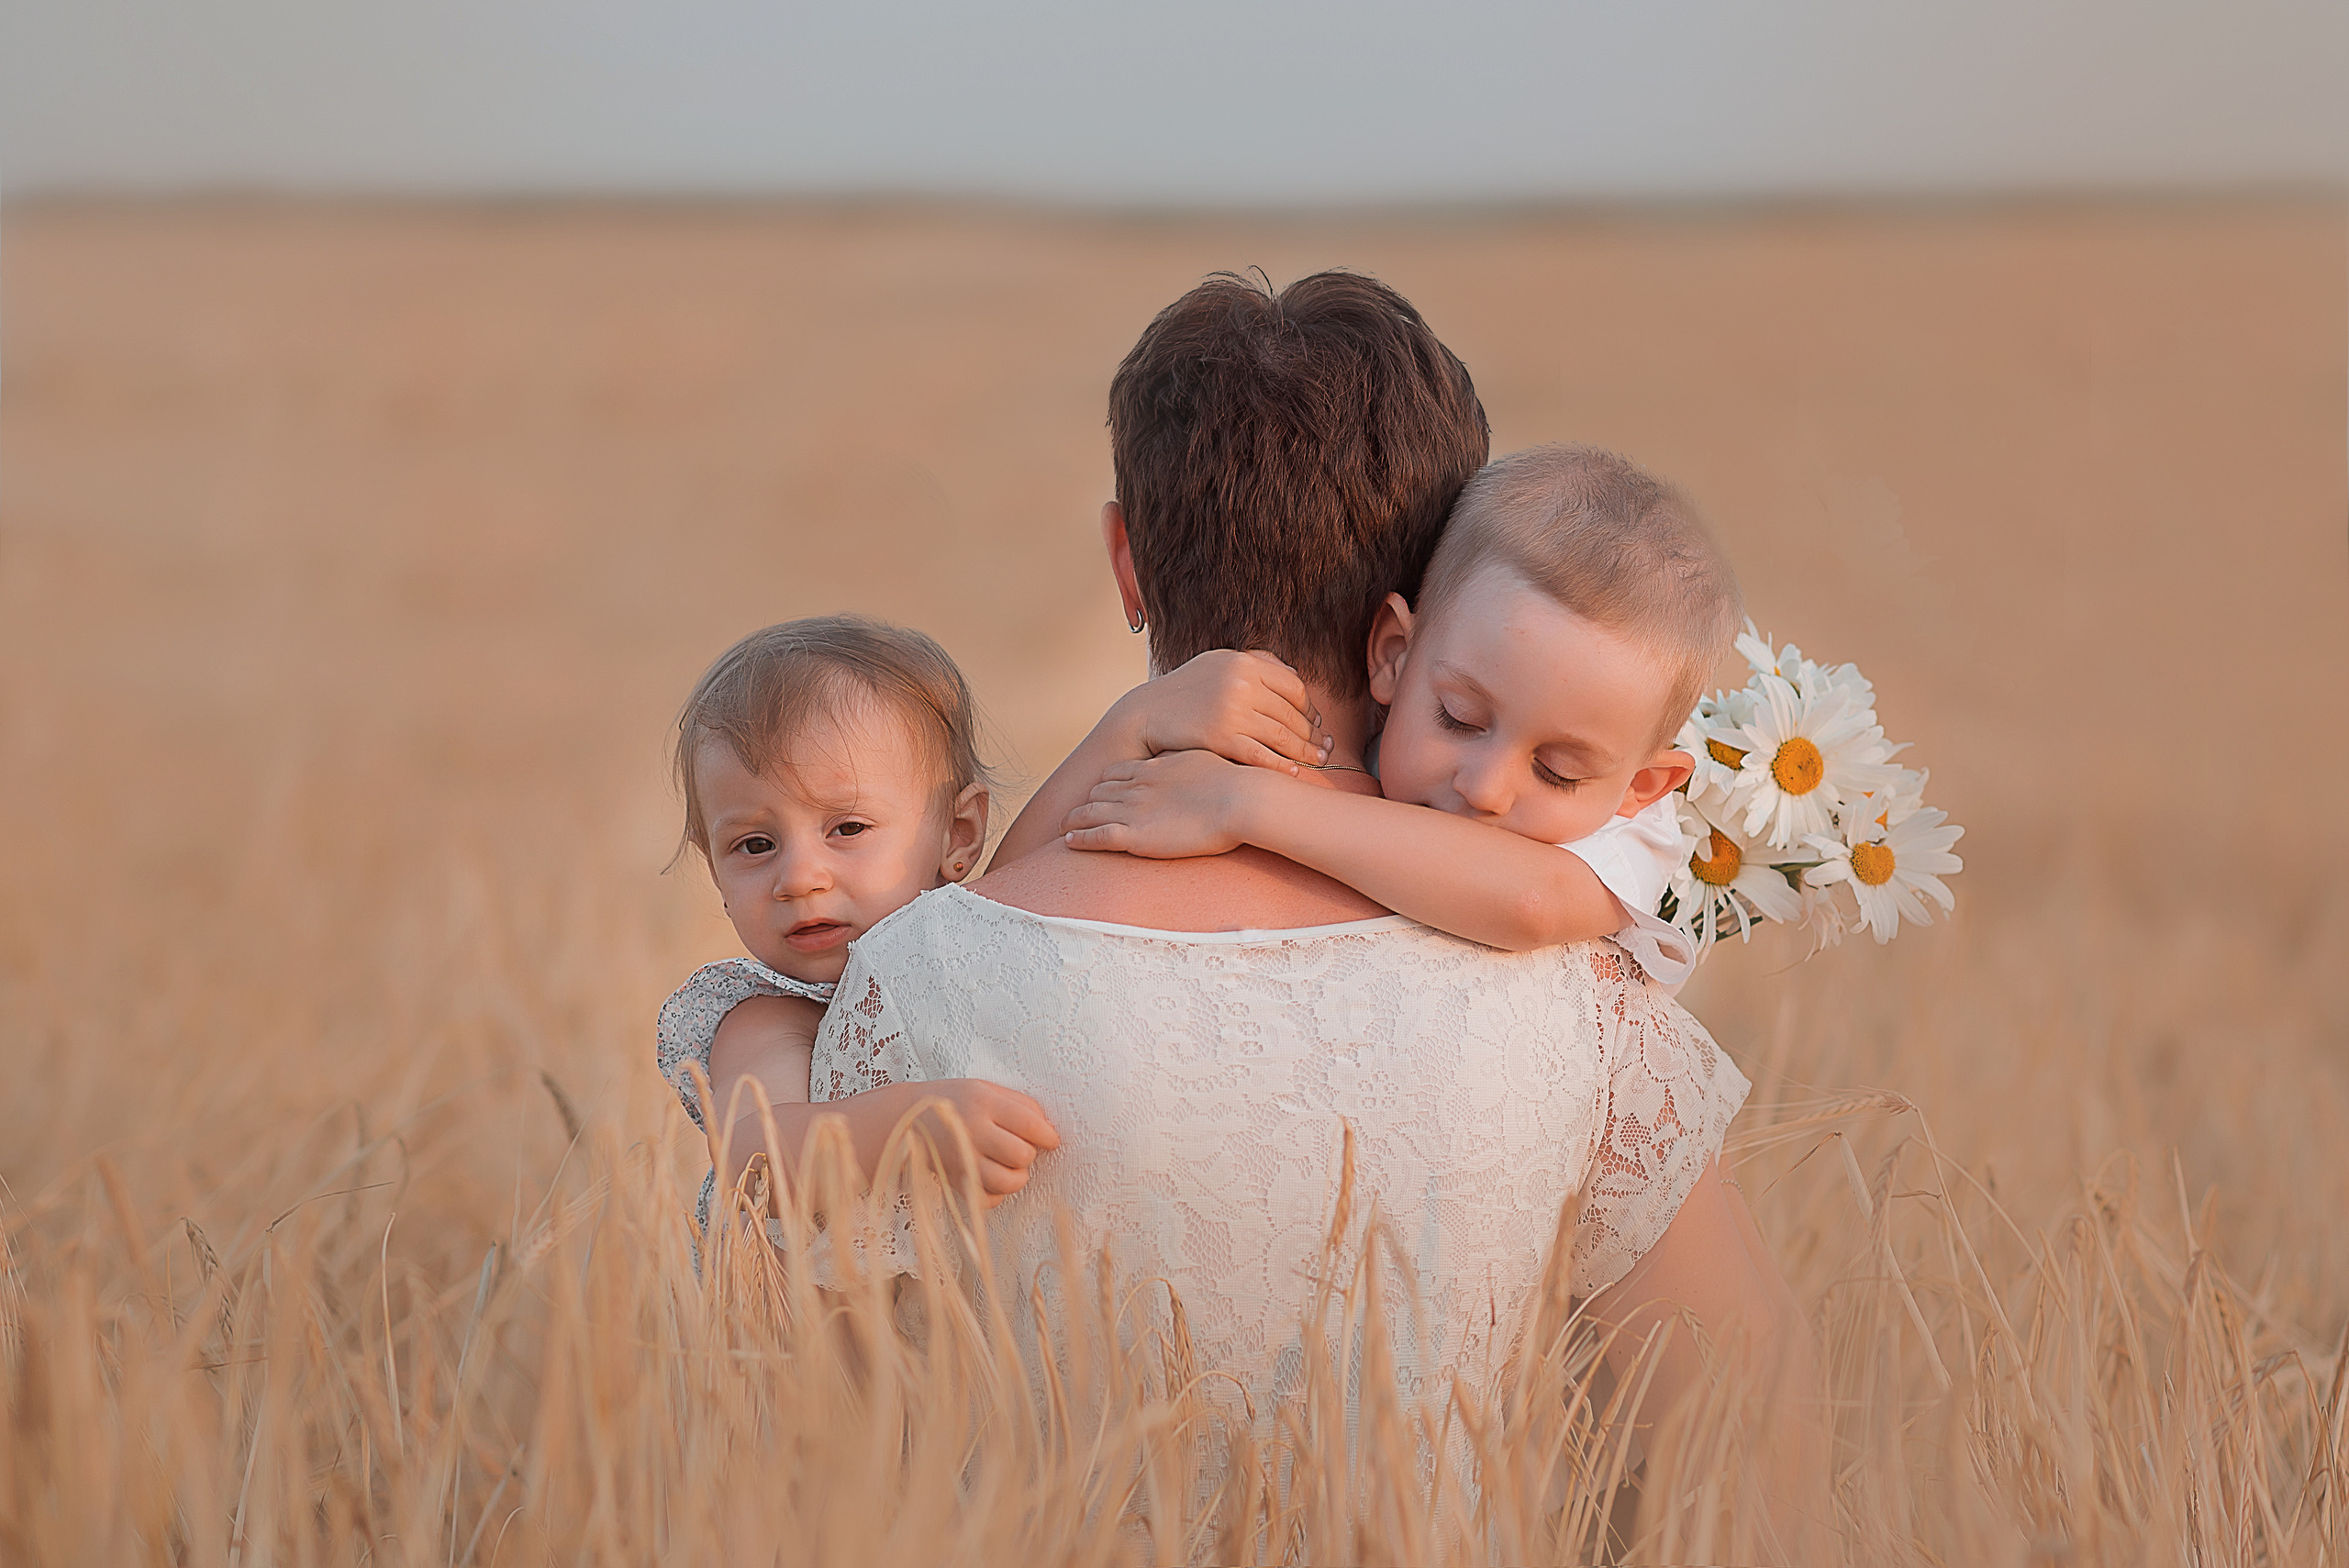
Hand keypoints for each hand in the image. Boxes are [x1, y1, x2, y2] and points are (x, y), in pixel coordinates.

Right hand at [910, 1079, 1061, 1206]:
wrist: (908, 1117)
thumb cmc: (956, 1100)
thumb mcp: (987, 1089)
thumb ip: (1021, 1105)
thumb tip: (1049, 1130)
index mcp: (983, 1103)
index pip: (1030, 1124)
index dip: (1048, 1135)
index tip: (1050, 1139)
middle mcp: (972, 1132)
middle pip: (1021, 1155)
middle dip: (1029, 1154)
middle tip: (1021, 1147)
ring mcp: (961, 1159)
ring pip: (1007, 1182)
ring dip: (1016, 1176)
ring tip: (1009, 1165)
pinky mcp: (954, 1180)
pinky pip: (987, 1200)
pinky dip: (997, 1193)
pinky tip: (993, 1177)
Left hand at [1061, 749, 1260, 857]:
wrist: (1240, 799)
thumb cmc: (1235, 782)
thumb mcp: (1206, 761)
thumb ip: (1189, 764)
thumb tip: (1191, 765)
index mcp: (1153, 768)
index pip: (1116, 773)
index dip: (1106, 784)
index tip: (1103, 793)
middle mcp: (1137, 786)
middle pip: (1099, 791)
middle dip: (1088, 801)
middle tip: (1078, 812)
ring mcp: (1133, 810)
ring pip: (1091, 812)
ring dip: (1075, 819)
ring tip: (1062, 827)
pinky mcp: (1136, 836)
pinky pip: (1096, 836)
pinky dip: (1080, 837)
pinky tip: (1069, 841)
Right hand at [1114, 650, 1328, 773]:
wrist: (1147, 714)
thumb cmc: (1185, 691)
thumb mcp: (1218, 663)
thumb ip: (1255, 663)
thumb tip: (1293, 673)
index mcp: (1244, 662)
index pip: (1294, 687)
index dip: (1309, 707)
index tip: (1315, 722)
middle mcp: (1241, 683)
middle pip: (1292, 713)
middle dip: (1313, 733)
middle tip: (1325, 748)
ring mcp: (1232, 710)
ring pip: (1283, 735)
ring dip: (1305, 751)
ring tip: (1318, 761)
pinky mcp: (1221, 737)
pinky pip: (1262, 755)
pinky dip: (1282, 766)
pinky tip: (1293, 773)